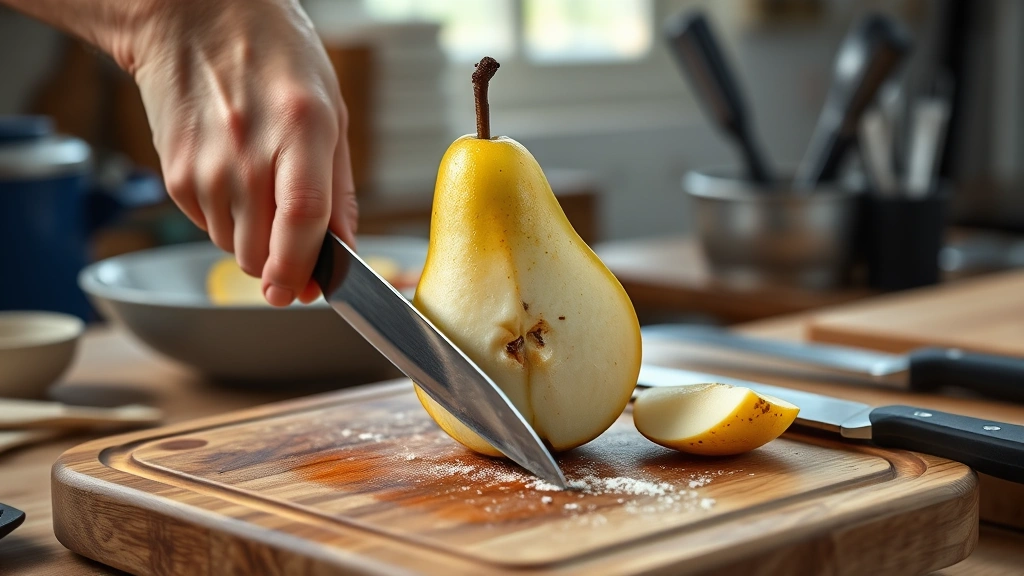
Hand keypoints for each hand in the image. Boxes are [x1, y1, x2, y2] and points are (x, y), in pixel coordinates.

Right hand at [130, 0, 357, 305]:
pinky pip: (208, 228)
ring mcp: (204, 165)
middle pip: (261, 252)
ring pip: (234, 249)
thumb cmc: (275, 59)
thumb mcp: (330, 112)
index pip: (302, 217)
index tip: (302, 293)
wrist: (193, 18)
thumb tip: (346, 251)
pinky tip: (234, 180)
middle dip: (282, 266)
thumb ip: (340, 190)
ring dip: (255, 243)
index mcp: (299, 128)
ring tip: (262, 191)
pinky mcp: (173, 174)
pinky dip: (228, 222)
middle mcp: (247, 151)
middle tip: (295, 250)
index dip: (303, 265)